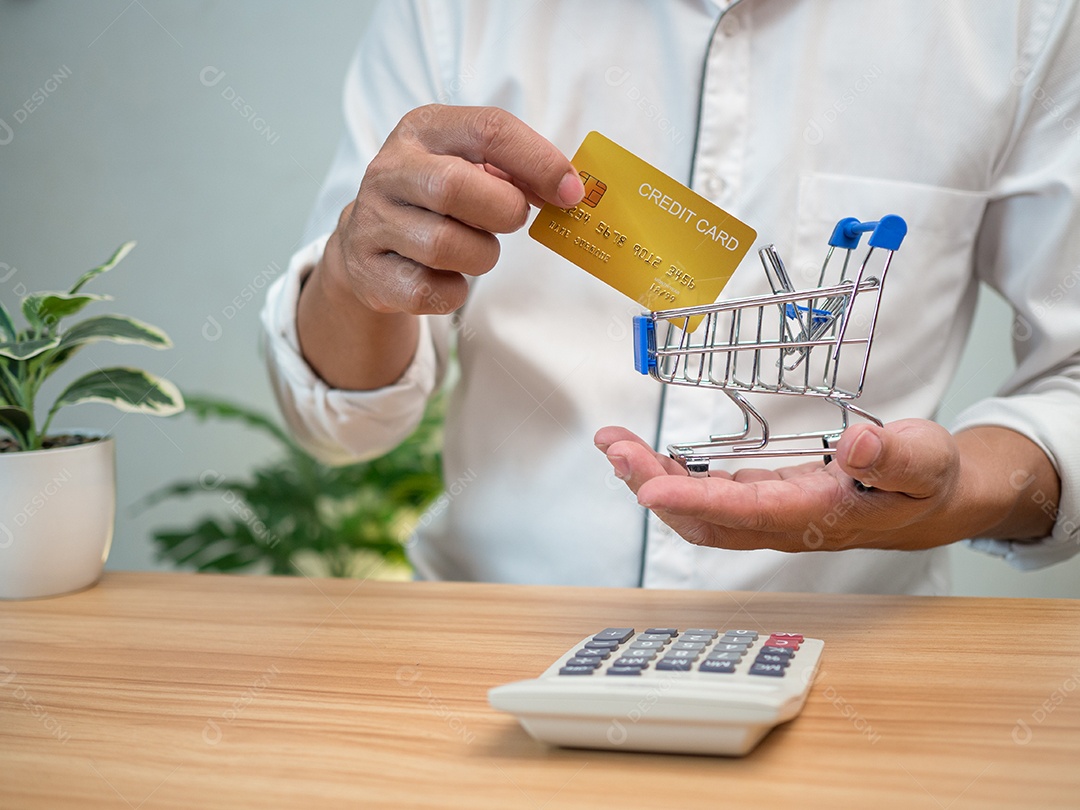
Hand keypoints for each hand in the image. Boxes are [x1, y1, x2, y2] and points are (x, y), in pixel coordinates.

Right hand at [330, 104, 582, 314]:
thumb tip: (566, 190)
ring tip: (476, 247)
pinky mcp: (370, 274)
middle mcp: (388, 171)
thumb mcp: (469, 164)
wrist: (366, 243)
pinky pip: (429, 291)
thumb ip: (516, 169)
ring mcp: (372, 223)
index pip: (488, 130)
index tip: (569, 193)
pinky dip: (454, 291)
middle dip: (502, 211)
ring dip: (481, 254)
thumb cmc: (435, 200)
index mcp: (422, 130)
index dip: (538, 162)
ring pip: (443, 246)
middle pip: (453, 187)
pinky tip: (448, 276)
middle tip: (513, 219)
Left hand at [594, 420, 1057, 551]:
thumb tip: (856, 442)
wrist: (930, 502)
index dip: (693, 500)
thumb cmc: (923, 481)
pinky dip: (671, 480)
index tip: (650, 486)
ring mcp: (768, 517)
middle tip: (615, 448)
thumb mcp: (924, 460)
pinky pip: (706, 501)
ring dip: (652, 481)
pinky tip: (648, 461)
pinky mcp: (762, 503)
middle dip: (652, 486)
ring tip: (616, 446)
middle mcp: (782, 524)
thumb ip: (893, 455)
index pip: (743, 512)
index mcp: (816, 514)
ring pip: (698, 512)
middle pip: (703, 518)